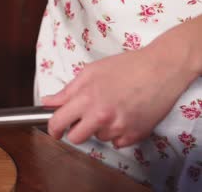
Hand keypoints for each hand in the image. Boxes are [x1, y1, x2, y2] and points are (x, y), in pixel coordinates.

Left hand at [42, 45, 197, 147]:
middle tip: (83, 119)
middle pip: (76, 138)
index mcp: (86, 99)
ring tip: (112, 108)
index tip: (55, 130)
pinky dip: (118, 132)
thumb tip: (48, 102)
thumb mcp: (90, 72)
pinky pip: (117, 142)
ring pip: (98, 138)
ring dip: (100, 128)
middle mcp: (101, 117)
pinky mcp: (135, 135)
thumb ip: (67, 91)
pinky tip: (124, 115)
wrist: (161, 69)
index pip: (58, 123)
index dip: (53, 128)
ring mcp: (119, 128)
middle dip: (75, 131)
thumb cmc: (125, 66)